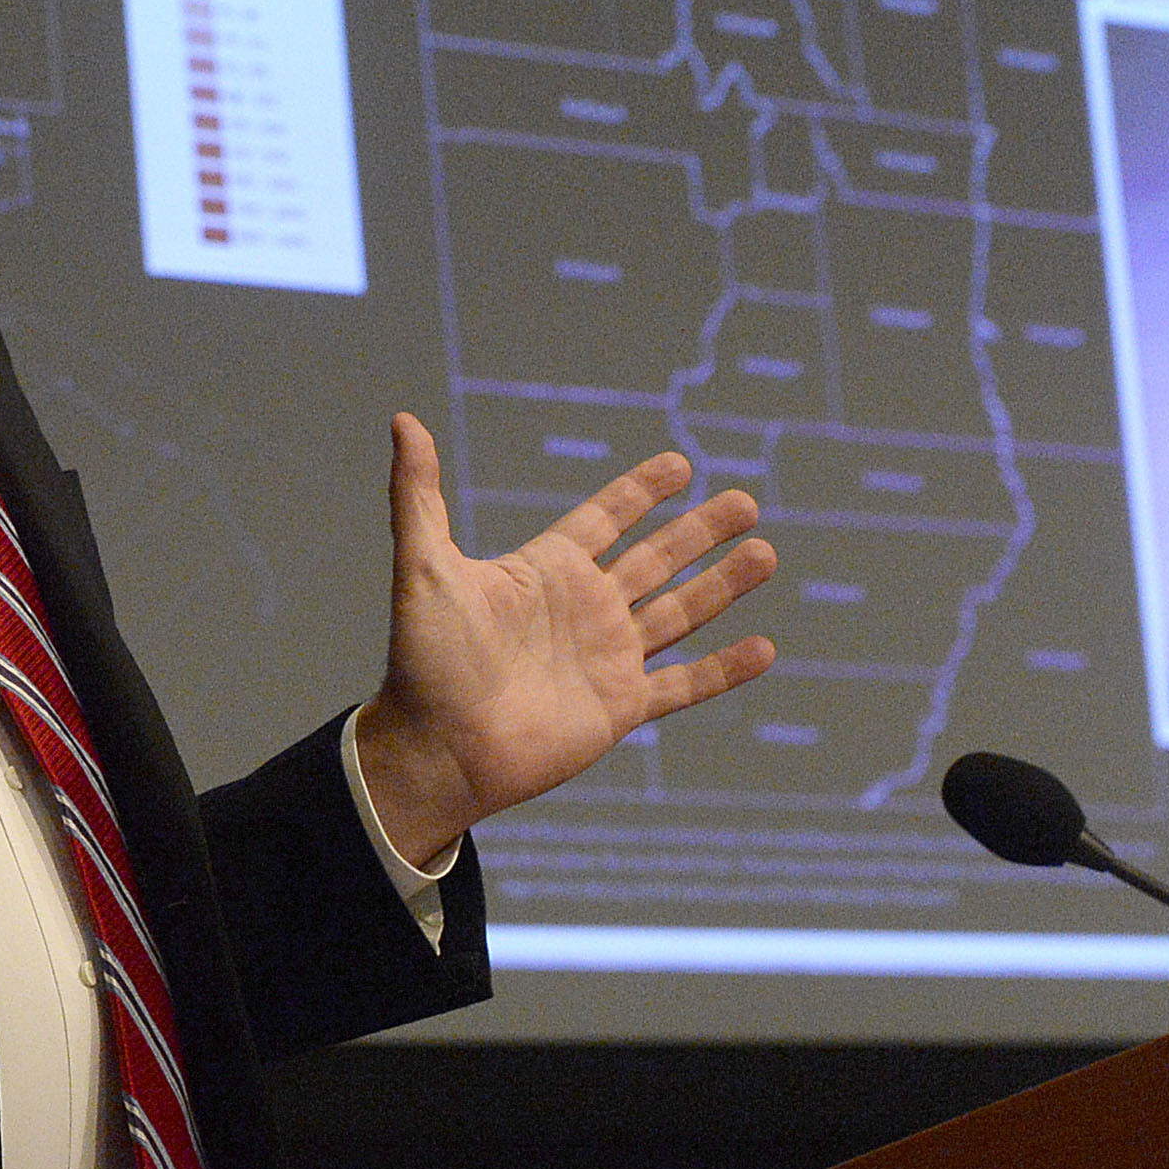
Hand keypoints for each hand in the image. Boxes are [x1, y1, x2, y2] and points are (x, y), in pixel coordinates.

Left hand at [353, 416, 776, 867]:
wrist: (438, 749)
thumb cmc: (424, 659)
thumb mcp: (423, 565)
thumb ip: (418, 493)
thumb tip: (403, 420)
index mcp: (545, 570)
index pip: (605, 519)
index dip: (640, 492)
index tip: (680, 464)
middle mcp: (583, 609)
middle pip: (655, 559)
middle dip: (700, 530)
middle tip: (746, 500)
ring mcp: (606, 658)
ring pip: (678, 612)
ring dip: (722, 585)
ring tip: (765, 553)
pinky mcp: (620, 707)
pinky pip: (684, 684)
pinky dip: (723, 669)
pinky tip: (764, 648)